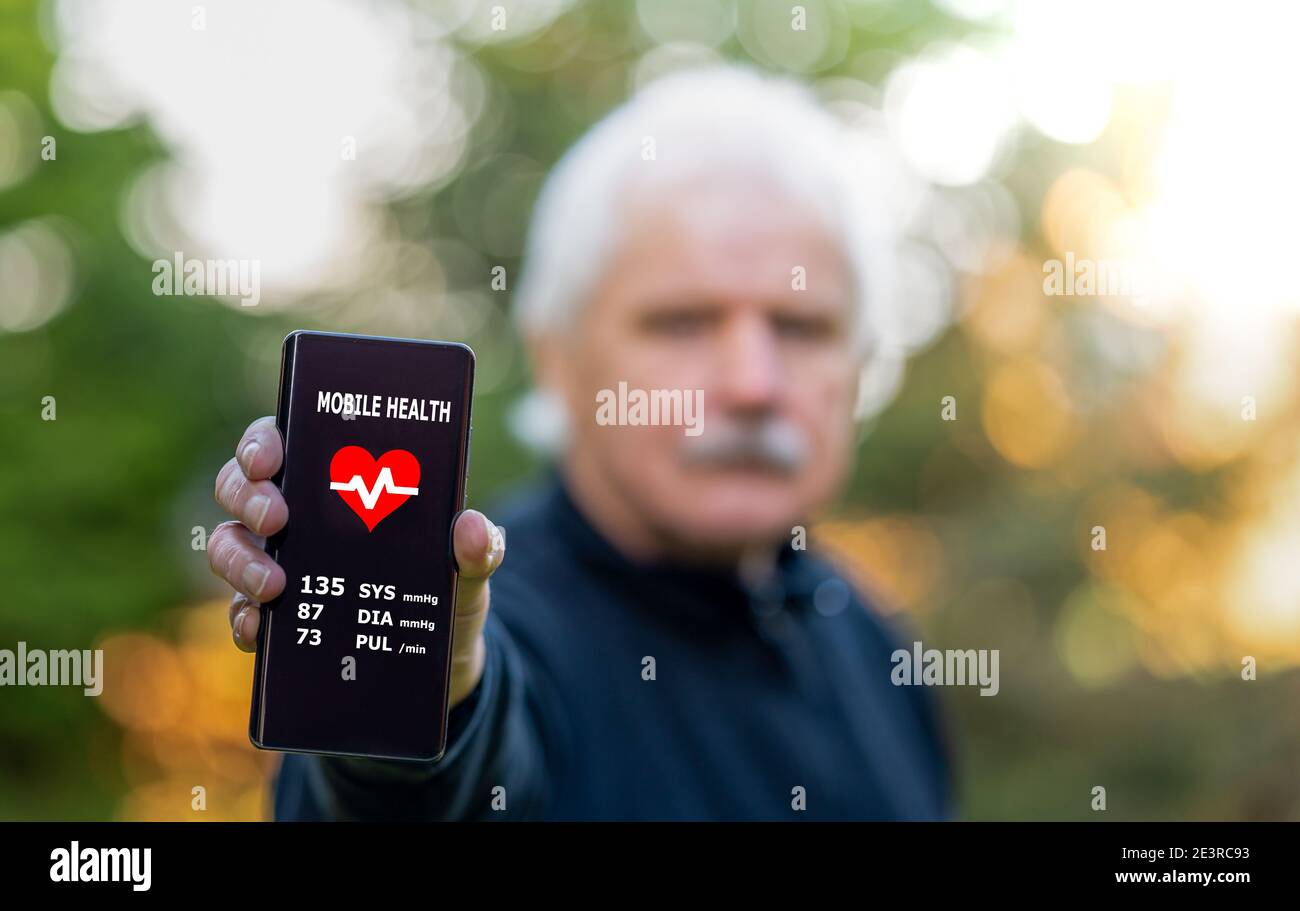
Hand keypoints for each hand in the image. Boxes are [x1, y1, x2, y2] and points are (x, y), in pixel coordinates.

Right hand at [209, 415, 503, 707]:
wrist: (442, 660)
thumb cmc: (449, 590)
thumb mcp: (470, 568)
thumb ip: (478, 547)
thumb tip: (472, 527)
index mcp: (339, 482)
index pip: (284, 440)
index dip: (263, 440)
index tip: (270, 455)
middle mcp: (299, 517)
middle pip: (241, 486)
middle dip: (247, 495)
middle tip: (276, 518)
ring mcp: (280, 565)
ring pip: (229, 545)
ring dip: (239, 559)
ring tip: (273, 584)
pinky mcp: (278, 618)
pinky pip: (240, 613)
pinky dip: (243, 619)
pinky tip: (259, 628)